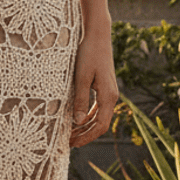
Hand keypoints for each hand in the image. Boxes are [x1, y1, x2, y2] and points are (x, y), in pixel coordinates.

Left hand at [69, 24, 117, 148]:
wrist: (97, 35)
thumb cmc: (89, 53)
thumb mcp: (81, 77)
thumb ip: (80, 99)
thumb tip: (77, 121)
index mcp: (108, 96)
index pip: (101, 126)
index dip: (88, 137)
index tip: (73, 143)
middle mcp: (111, 96)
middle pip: (100, 123)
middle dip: (85, 134)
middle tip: (68, 142)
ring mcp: (108, 91)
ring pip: (99, 116)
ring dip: (86, 126)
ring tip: (70, 133)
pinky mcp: (103, 86)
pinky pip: (97, 107)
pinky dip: (87, 115)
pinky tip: (76, 118)